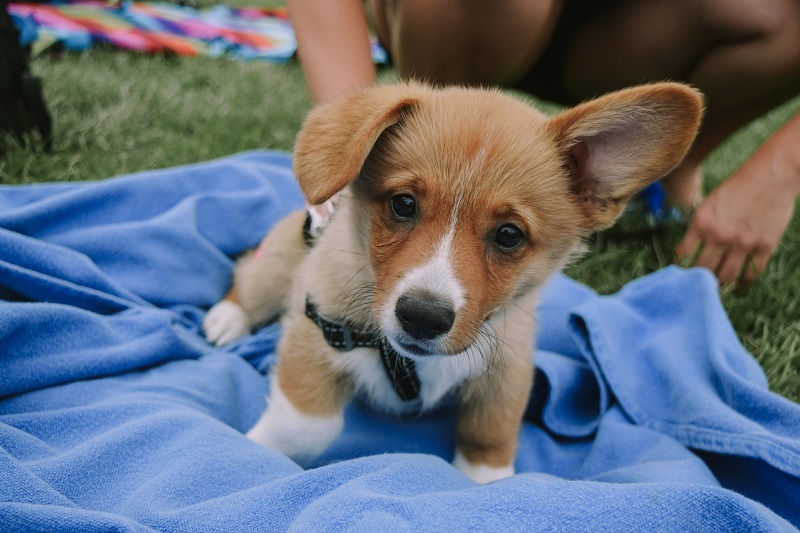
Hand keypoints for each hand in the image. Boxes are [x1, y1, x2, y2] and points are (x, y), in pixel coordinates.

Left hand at [676, 140, 798, 289]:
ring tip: (716, 288)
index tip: (679, 276)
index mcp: (701, 223)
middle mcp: (719, 235)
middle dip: (699, 282)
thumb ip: (699, 228)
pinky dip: (743, 284)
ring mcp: (743, 243)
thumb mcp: (708, 204)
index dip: (680, 269)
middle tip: (697, 288)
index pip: (683, 255)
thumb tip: (690, 251)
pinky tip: (738, 289)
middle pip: (703, 270)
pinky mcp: (764, 246)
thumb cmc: (737, 187)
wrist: (771, 176)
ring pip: (726, 276)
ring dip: (720, 284)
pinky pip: (751, 274)